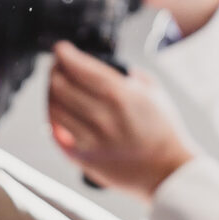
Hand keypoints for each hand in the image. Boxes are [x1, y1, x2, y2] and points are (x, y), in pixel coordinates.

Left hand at [46, 41, 194, 199]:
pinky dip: (53, 118)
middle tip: (58, 67)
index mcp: (120, 95)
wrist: (167, 170)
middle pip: (59, 85)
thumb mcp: (153, 91)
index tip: (61, 49)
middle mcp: (101, 116)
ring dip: (51, 94)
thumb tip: (108, 66)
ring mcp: (89, 139)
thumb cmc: (164, 131)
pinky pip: (55, 132)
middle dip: (55, 70)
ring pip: (53, 108)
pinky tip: (59, 112)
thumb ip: (128, 74)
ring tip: (57, 88)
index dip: (64, 54)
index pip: (78, 67)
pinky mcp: (82, 157)